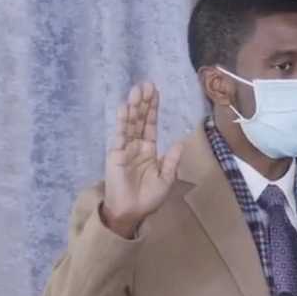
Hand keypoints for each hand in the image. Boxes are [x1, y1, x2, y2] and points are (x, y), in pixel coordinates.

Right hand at [101, 83, 185, 239]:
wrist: (131, 211)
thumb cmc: (149, 197)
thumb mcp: (166, 178)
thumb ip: (172, 159)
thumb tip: (180, 140)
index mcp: (149, 151)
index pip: (150, 125)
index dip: (152, 110)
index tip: (155, 93)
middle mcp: (136, 146)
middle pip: (140, 120)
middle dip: (143, 102)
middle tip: (147, 84)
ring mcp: (125, 148)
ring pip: (130, 123)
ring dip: (133, 107)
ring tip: (137, 90)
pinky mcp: (115, 153)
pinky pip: (120, 134)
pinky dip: (122, 121)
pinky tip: (124, 108)